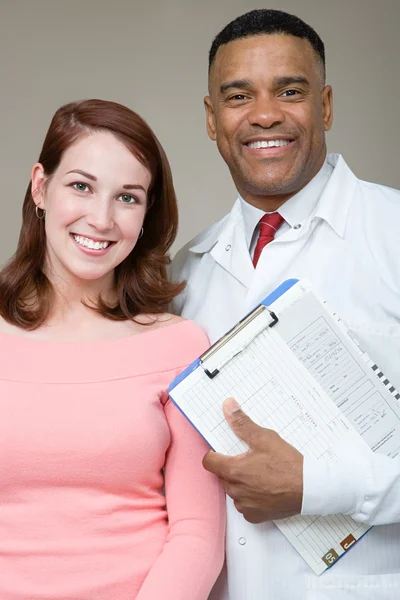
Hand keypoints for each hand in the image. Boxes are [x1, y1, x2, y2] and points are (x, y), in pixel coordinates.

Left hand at [203, 398, 303, 522]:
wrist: (309, 489)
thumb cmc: (287, 464)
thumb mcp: (264, 438)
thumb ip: (242, 423)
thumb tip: (228, 406)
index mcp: (234, 471)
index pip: (209, 462)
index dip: (214, 454)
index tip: (223, 450)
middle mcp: (236, 490)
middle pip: (222, 475)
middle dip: (231, 466)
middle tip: (249, 459)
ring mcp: (245, 505)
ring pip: (233, 490)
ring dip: (240, 482)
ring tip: (259, 473)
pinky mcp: (254, 516)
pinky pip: (245, 504)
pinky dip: (250, 496)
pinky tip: (264, 488)